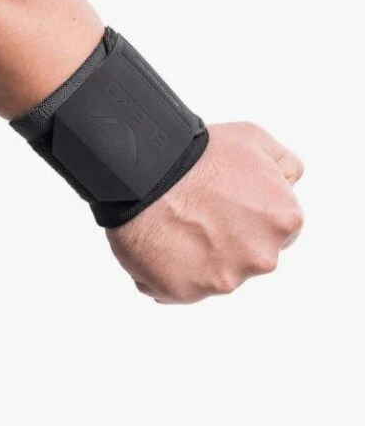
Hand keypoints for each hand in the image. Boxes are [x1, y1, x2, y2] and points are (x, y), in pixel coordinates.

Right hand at [106, 122, 303, 303]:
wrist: (145, 170)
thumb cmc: (196, 152)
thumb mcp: (254, 139)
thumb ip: (283, 167)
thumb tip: (287, 183)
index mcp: (284, 221)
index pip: (275, 230)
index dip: (248, 215)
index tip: (223, 204)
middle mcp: (260, 257)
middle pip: (246, 256)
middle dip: (225, 240)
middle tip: (196, 213)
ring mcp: (221, 280)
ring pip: (211, 275)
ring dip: (194, 256)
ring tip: (170, 224)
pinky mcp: (182, 292)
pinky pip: (175, 287)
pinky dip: (166, 270)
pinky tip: (155, 242)